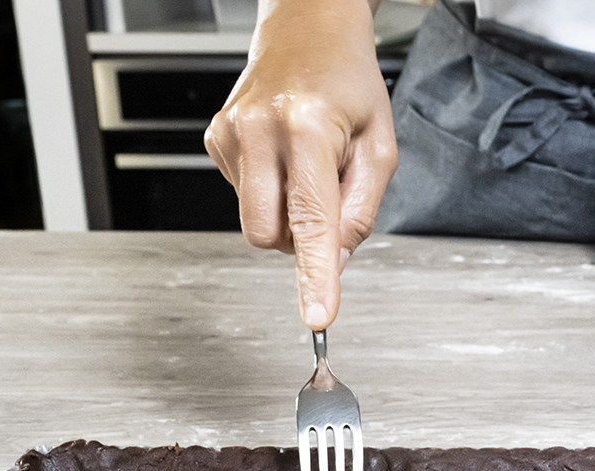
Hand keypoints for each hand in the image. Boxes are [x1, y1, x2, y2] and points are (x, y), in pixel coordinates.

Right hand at [204, 0, 396, 328]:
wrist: (308, 30)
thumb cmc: (349, 84)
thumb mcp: (379, 146)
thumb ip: (361, 210)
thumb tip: (334, 262)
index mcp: (307, 127)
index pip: (311, 220)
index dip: (314, 275)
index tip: (317, 315)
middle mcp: (260, 128)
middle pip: (267, 234)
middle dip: (298, 237)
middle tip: (326, 199)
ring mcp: (230, 133)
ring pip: (254, 222)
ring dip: (286, 211)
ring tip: (307, 164)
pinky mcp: (215, 139)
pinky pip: (244, 197)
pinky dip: (270, 190)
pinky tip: (284, 156)